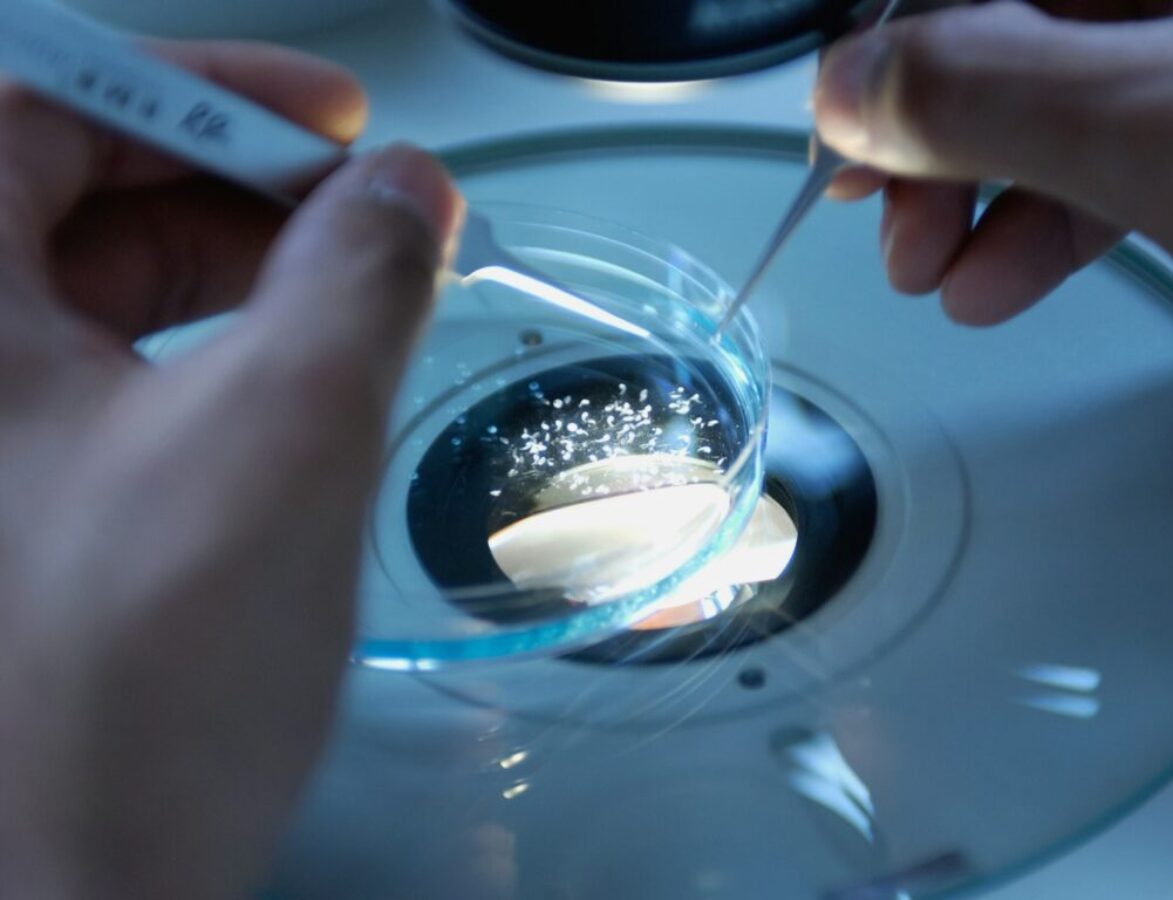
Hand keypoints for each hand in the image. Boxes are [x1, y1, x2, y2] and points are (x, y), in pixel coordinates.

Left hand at [0, 42, 461, 898]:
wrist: (73, 893)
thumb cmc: (138, 685)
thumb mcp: (282, 441)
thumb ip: (356, 281)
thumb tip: (409, 189)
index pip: (39, 102)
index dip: (201, 89)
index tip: (336, 123)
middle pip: (72, 186)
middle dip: (237, 190)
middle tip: (365, 222)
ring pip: (99, 285)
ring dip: (236, 272)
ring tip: (351, 306)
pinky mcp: (14, 495)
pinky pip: (110, 371)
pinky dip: (210, 351)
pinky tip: (292, 385)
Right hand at [814, 0, 1172, 323]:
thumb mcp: (1151, 125)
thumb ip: (992, 95)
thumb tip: (847, 90)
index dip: (893, 47)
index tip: (843, 134)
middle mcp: (1170, 6)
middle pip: (1002, 43)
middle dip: (931, 148)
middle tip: (897, 228)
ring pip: (1048, 119)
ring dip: (968, 209)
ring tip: (931, 276)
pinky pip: (1101, 169)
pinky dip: (1036, 232)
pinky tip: (993, 284)